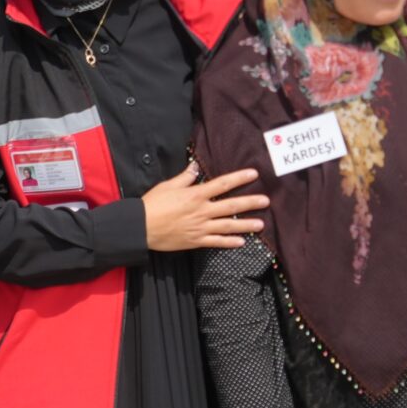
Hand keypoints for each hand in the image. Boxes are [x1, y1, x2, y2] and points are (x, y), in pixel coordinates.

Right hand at [142, 164, 267, 251]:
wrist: (140, 227)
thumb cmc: (152, 205)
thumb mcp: (167, 186)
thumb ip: (184, 177)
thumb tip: (195, 165)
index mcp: (195, 195)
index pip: (221, 184)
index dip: (239, 178)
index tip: (254, 174)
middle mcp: (201, 211)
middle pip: (231, 205)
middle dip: (250, 202)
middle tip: (266, 201)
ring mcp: (200, 227)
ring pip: (227, 225)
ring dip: (245, 225)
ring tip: (260, 224)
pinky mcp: (195, 240)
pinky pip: (216, 241)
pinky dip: (229, 242)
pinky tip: (241, 242)